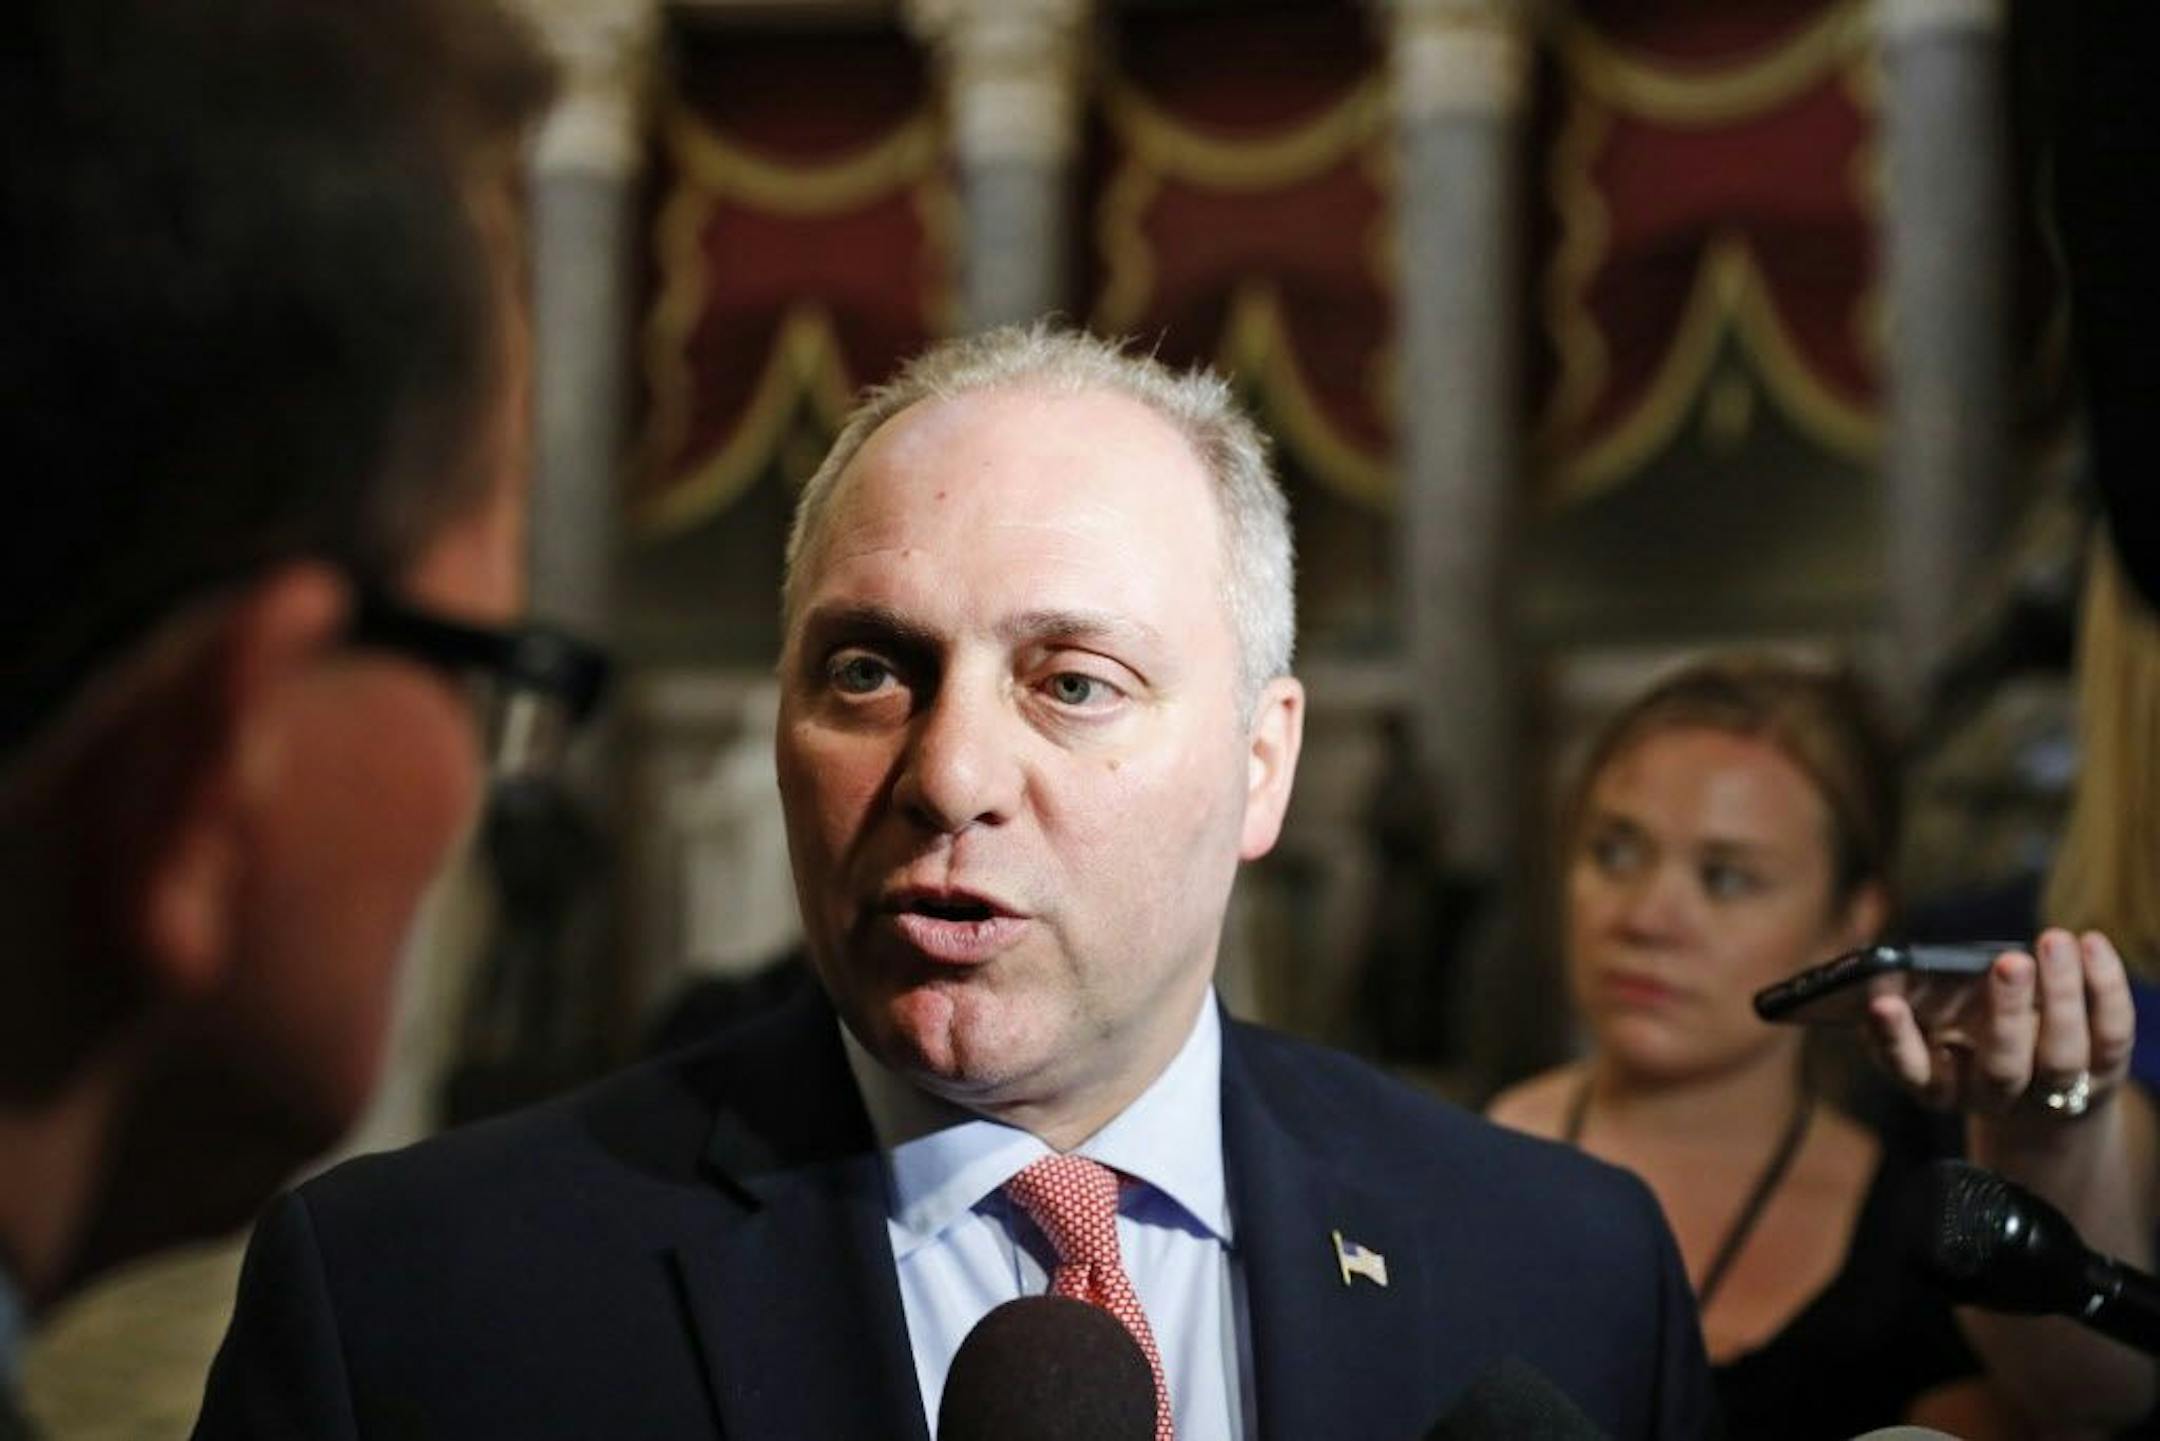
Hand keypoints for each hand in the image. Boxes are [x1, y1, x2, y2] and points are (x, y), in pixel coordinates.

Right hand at [1864, 929, 2136, 1118]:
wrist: (2039, 1086)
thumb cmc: (1966, 1030)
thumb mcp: (1933, 1016)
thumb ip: (1911, 995)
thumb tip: (1883, 966)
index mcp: (1939, 1085)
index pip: (1912, 1070)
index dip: (1895, 1040)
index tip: (1882, 1003)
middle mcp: (1995, 1096)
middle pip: (2002, 1068)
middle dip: (2006, 1013)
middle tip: (2009, 963)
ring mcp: (2053, 1089)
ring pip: (2061, 1055)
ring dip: (2062, 995)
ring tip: (2054, 941)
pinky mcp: (2103, 1071)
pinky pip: (2111, 1033)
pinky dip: (2105, 987)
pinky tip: (2090, 943)